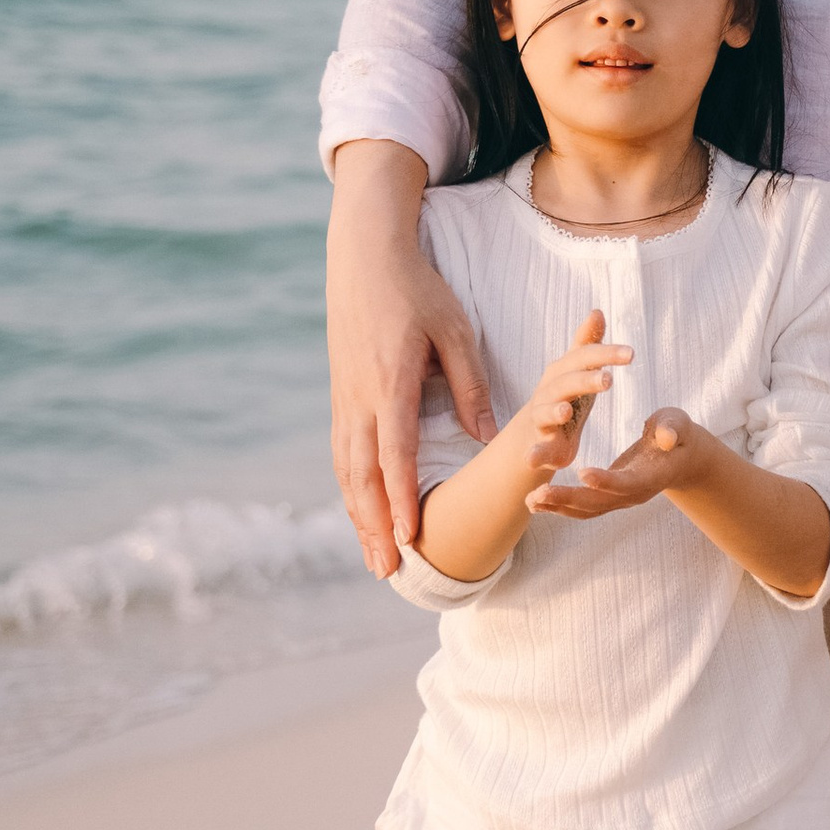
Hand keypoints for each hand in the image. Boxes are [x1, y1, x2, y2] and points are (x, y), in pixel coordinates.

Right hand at [328, 140, 493, 576]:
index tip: (410, 536)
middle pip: (363, 476)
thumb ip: (470, 386)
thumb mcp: (455, 331)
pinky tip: (360, 514)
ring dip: (359, 517)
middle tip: (389, 571)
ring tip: (374, 558)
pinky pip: (342, 454)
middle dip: (375, 526)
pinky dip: (350, 490)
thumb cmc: (418, 291)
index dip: (402, 498)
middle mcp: (360, 399)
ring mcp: (344, 399)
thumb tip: (489, 437)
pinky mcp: (340, 397)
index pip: (395, 453)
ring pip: (347, 470)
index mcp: (391, 383)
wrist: (364, 258)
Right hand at [510, 309, 634, 488]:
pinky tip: (538, 461)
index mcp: (563, 372)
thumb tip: (597, 311)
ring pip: (545, 412)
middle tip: (607, 380)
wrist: (535, 434)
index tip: (631, 353)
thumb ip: (587, 343)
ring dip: (554, 412)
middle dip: (584, 380)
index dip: (605, 354)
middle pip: (566, 382)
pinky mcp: (540, 445)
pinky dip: (536, 455)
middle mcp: (549, 391)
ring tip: (565, 412)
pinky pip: (536, 450)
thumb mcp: (577, 370)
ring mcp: (541, 418)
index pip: (584, 357)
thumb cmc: (565, 396)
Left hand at [529, 404, 708, 521]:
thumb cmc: (677, 432)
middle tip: (539, 492)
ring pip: (587, 510)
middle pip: (599, 503)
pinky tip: (536, 501)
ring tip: (530, 500)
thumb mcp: (678, 423)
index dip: (607, 480)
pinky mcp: (608, 498)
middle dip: (568, 499)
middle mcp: (634, 494)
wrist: (679, 455)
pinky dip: (559, 506)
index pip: (627, 482)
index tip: (583, 473)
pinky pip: (582, 507)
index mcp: (651, 476)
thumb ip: (673, 429)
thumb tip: (666, 437)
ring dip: (558, 507)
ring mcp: (619, 499)